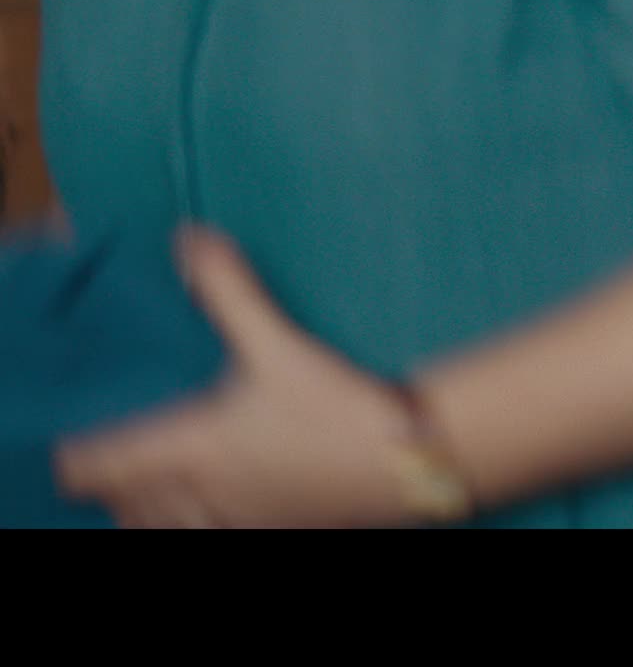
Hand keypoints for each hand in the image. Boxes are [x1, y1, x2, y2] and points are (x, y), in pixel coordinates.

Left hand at [55, 228, 418, 527]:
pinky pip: (218, 535)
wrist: (407, 463)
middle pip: (128, 506)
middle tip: (124, 453)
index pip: (101, 467)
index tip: (82, 437)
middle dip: (120, 485)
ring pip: (168, 528)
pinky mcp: (277, 528)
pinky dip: (204, 521)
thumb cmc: (340, 410)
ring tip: (164, 483)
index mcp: (193, 449)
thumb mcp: (281, 345)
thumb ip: (231, 293)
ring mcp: (241, 517)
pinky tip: (223, 501)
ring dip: (157, 509)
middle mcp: (206, 492)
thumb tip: (192, 240)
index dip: (82, 455)